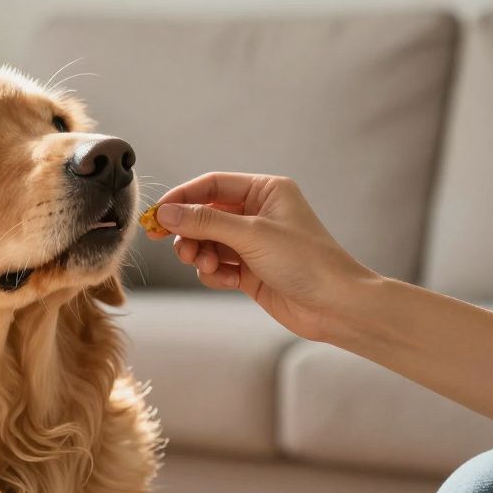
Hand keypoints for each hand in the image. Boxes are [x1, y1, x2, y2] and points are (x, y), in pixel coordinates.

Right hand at [148, 172, 377, 341]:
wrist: (335, 306)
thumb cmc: (307, 262)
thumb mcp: (252, 235)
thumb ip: (205, 222)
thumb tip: (166, 213)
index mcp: (265, 191)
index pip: (211, 185)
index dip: (182, 198)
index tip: (157, 216)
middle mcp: (257, 213)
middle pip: (204, 215)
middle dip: (190, 233)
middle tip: (180, 250)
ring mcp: (252, 242)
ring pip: (206, 242)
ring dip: (201, 256)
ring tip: (207, 267)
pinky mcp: (248, 269)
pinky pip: (216, 265)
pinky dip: (215, 274)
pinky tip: (229, 282)